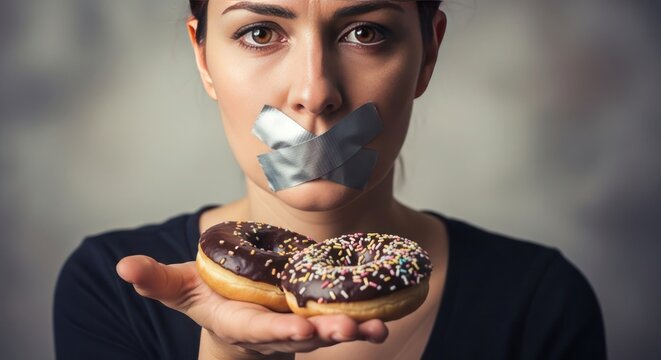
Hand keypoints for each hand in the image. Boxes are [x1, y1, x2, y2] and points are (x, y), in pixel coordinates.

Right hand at [116, 255, 387, 358]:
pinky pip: (338, 320)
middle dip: (325, 334)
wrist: (233, 316)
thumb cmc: (208, 298)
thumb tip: (124, 266)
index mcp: (238, 323)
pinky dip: (361, 318)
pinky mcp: (312, 319)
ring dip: (353, 329)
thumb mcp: (182, 288)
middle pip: (300, 337)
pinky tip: (385, 315)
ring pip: (325, 333)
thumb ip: (157, 280)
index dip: (279, 333)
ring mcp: (295, 329)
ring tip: (378, 326)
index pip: (258, 331)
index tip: (300, 332)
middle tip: (351, 329)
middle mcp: (271, 332)